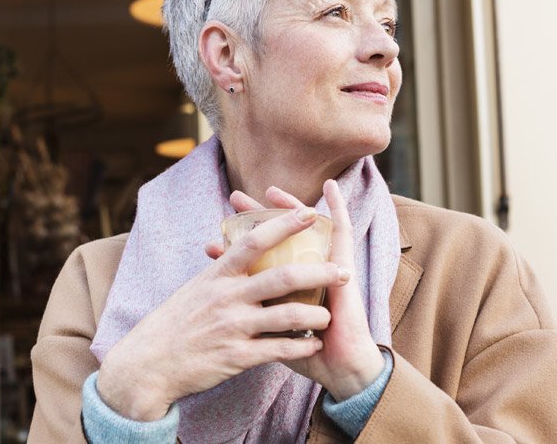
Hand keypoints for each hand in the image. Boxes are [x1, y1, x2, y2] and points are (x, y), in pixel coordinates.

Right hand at [96, 206, 351, 420]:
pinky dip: (300, 346)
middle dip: (318, 272)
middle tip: (343, 270)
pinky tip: (313, 344)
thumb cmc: (173, 324)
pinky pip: (277, 350)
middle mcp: (226, 298)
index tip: (310, 212)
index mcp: (217, 276)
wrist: (147, 365)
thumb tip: (239, 249)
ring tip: (330, 316)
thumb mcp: (194, 289)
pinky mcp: (236, 357)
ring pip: (285, 316)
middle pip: (281, 277)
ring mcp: (232, 327)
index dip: (284, 225)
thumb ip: (222, 272)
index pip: (254, 241)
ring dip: (315, 315)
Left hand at [222, 182, 385, 400]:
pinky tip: (330, 187)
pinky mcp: (343, 268)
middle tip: (235, 197)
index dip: (236, 247)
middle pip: (278, 237)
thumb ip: (254, 318)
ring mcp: (323, 268)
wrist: (338, 367)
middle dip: (256, 217)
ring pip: (305, 229)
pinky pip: (342, 232)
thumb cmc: (308, 354)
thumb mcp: (270, 333)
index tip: (214, 236)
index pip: (258, 260)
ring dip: (288, 206)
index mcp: (284, 290)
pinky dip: (337, 208)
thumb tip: (225, 312)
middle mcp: (303, 274)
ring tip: (271, 188)